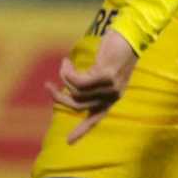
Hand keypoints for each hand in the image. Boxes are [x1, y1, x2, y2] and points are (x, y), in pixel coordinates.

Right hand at [48, 28, 137, 142]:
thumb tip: (71, 92)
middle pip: (77, 104)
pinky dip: (67, 72)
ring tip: (65, 64)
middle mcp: (112, 96)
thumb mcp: (103, 71)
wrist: (129, 35)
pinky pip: (77, 81)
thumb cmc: (115, 50)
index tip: (68, 142)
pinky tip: (66, 62)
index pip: (96, 118)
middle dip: (59, 97)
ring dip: (64, 77)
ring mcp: (110, 87)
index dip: (81, 130)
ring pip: (75, 91)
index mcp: (112, 97)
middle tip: (48, 86)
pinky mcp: (105, 76)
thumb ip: (92, 83)